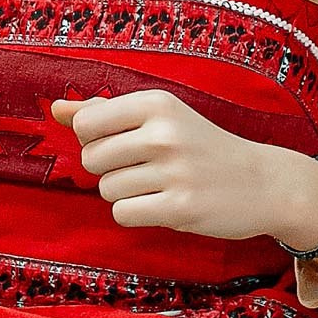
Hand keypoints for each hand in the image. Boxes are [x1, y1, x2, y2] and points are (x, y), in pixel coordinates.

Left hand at [54, 89, 317, 247]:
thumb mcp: (160, 117)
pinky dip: (136, 214)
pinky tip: (162, 205)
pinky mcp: (180, 208)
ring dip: (126, 194)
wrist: (262, 182)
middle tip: (145, 169)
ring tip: (159, 186)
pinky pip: (123, 214)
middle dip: (110, 170)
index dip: (95, 140)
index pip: (86, 124)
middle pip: (92, 160)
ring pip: (107, 190)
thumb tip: (55, 109)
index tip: (123, 143)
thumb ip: (105, 112)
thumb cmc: (202, 146)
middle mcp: (164, 133)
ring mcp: (174, 171)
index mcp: (157, 103)